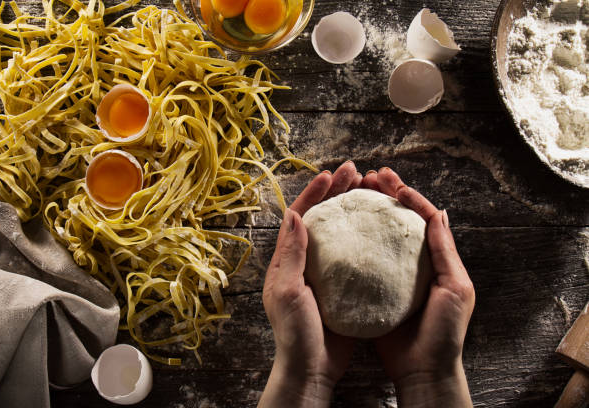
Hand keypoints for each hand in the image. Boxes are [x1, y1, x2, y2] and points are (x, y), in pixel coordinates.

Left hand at [259, 161, 361, 407]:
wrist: (311, 367)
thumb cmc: (295, 332)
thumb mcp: (287, 291)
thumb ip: (291, 254)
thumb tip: (294, 214)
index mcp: (286, 259)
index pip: (300, 216)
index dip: (314, 193)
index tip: (332, 174)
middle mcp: (304, 260)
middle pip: (321, 217)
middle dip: (336, 192)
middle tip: (357, 172)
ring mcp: (325, 272)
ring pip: (339, 231)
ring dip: (352, 208)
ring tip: (371, 190)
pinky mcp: (343, 285)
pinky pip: (354, 252)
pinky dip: (365, 235)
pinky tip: (381, 227)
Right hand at [364, 168, 474, 406]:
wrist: (423, 369)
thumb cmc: (444, 331)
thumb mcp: (455, 288)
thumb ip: (444, 251)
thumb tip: (438, 213)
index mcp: (436, 257)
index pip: (422, 216)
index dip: (407, 195)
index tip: (389, 180)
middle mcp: (413, 260)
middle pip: (399, 219)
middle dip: (386, 194)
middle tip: (368, 176)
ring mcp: (392, 273)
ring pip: (380, 233)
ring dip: (370, 210)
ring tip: (354, 192)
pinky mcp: (375, 288)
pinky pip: (365, 258)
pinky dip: (356, 239)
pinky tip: (343, 227)